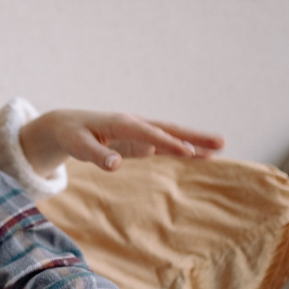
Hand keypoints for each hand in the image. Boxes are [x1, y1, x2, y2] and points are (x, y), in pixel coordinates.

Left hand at [20, 110, 224, 174]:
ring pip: (171, 136)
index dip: (168, 142)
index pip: (149, 133)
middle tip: (221, 142)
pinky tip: (200, 156)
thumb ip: (96, 155)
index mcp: (121, 123)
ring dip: (194, 143)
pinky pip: (165, 145)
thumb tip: (115, 165)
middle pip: (169, 130)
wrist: (67, 126)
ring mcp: (140, 133)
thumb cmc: (71, 135)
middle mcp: (135, 125)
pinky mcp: (140, 142)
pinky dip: (182, 150)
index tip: (188, 153)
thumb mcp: (78, 145)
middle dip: (194, 137)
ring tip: (219, 148)